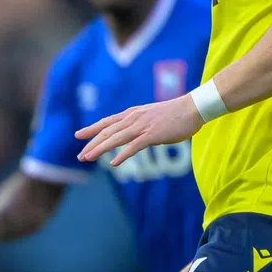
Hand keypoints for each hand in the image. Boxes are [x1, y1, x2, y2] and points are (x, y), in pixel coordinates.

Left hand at [77, 95, 202, 164]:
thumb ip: (141, 123)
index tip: (78, 135)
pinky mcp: (152, 134)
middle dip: (92, 144)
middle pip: (107, 132)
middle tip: (80, 156)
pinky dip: (123, 155)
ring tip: (87, 158)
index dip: (92, 129)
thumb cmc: (175, 113)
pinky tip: (114, 163)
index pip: (107, 122)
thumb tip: (135, 133)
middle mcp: (133, 118)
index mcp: (132, 114)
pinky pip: (134, 146)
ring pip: (116, 139)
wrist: (192, 108)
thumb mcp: (152, 116)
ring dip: (100, 149)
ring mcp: (142, 126)